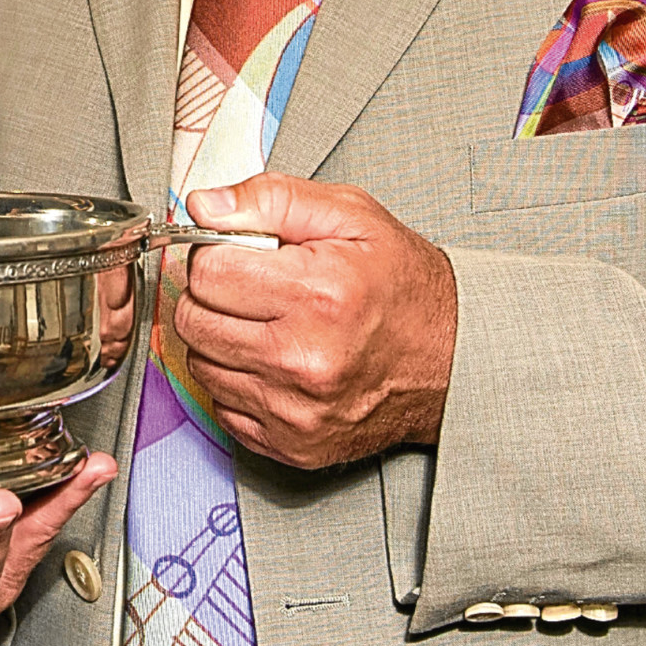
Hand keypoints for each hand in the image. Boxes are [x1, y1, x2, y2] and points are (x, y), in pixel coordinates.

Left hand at [176, 174, 456, 470]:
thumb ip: (269, 199)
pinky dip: (238, 381)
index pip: (207, 273)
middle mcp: (304, 360)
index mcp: (317, 295)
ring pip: (201, 366)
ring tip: (265, 321)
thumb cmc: (401, 284)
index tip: (235, 254)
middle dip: (211, 296)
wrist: (452, 358)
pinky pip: (222, 407)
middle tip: (247, 285)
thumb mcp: (348, 215)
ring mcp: (297, 411)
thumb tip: (203, 206)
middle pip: (193, 322)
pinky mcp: (293, 445)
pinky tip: (272, 360)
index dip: (214, 254)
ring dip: (221, 339)